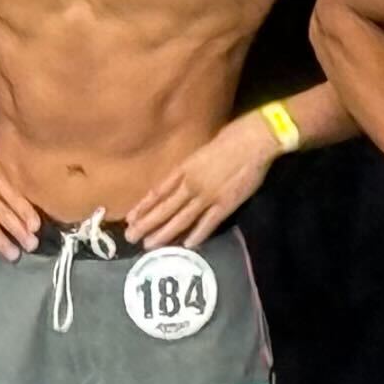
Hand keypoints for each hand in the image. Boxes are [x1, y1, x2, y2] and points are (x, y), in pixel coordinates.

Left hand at [124, 115, 280, 249]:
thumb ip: (190, 166)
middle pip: (165, 208)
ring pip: (182, 218)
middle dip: (146, 224)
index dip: (144, 206)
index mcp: (184, 169)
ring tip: (149, 245)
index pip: (158, 192)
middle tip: (131, 237)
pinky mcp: (226, 204)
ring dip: (165, 233)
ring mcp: (208, 196)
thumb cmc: (229, 138)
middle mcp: (191, 184)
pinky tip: (188, 245)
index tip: (130, 218)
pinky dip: (198, 234)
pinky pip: (209, 223)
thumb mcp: (201, 150)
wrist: (253, 140)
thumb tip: (181, 176)